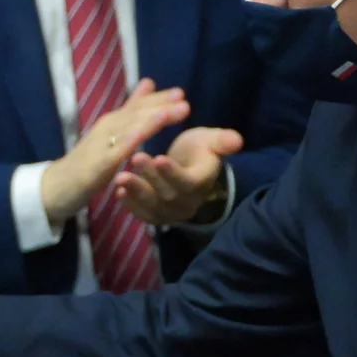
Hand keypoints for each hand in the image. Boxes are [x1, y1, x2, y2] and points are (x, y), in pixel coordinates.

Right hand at [39, 80, 192, 227]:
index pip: (138, 106)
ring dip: (149, 120)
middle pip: (136, 114)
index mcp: (113, 122)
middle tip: (182, 98)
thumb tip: (149, 84)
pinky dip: (127, 141)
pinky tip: (141, 137)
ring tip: (169, 113)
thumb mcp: (111, 134)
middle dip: (159, 106)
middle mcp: (107, 128)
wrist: (56, 186)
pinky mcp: (96, 164)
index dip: (158, 99)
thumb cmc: (87, 161)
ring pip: (128, 129)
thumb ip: (131, 110)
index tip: (180, 93)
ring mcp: (101, 144)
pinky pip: (114, 152)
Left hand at [111, 125, 242, 225]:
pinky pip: (145, 215)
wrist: (189, 168)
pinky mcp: (158, 216)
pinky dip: (131, 206)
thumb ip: (221, 141)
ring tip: (121, 177)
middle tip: (135, 159)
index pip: (188, 182)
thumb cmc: (198, 150)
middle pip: (168, 194)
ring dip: (137, 192)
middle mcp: (188, 202)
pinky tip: (119, 192)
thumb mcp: (210, 140)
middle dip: (151, 177)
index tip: (159, 158)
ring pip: (154, 206)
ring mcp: (172, 212)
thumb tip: (237, 140)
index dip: (173, 173)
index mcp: (201, 182)